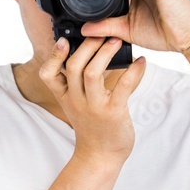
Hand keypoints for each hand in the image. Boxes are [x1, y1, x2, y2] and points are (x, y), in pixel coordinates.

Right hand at [38, 35, 146, 165]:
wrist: (101, 156)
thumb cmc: (92, 126)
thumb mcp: (76, 104)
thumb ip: (76, 83)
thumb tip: (87, 53)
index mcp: (66, 97)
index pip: (48, 74)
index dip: (54, 56)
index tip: (63, 40)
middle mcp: (77, 100)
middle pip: (74, 66)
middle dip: (88, 46)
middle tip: (102, 34)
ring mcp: (94, 107)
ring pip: (92, 73)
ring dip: (105, 54)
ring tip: (117, 42)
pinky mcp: (113, 113)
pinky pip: (123, 87)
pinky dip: (133, 71)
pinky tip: (141, 62)